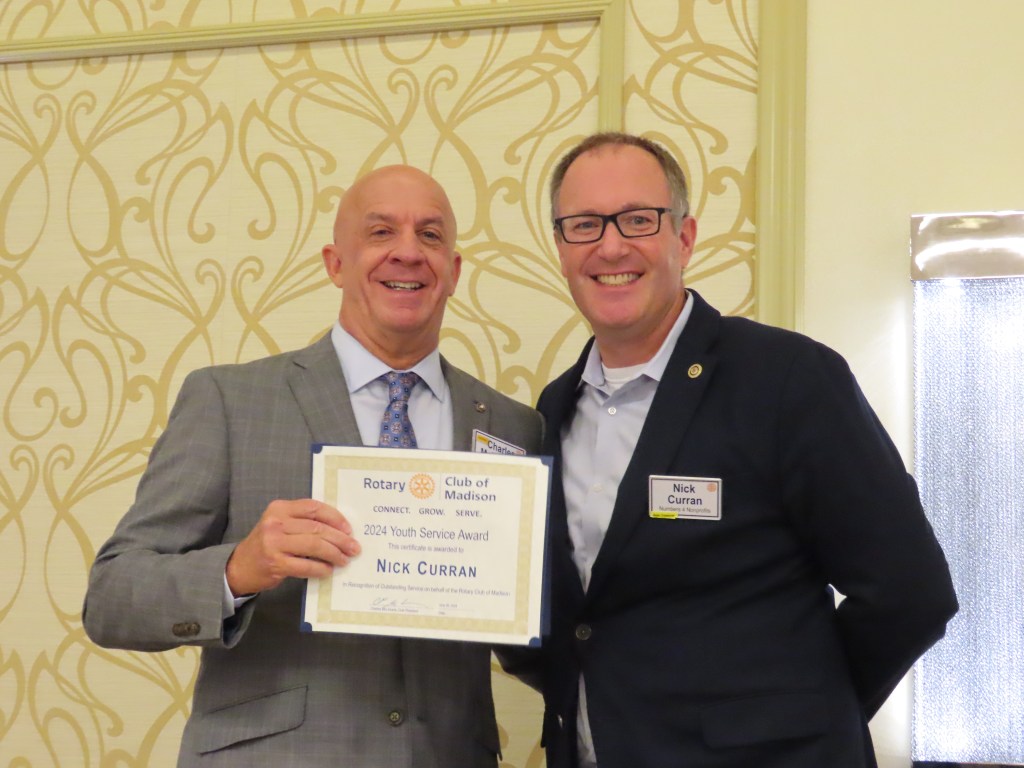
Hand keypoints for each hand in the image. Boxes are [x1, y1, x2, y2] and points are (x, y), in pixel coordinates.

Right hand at [225, 499, 359, 595]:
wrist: (240, 566)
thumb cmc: (267, 544)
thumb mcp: (280, 524)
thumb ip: (303, 522)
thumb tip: (339, 530)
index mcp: (279, 508)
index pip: (313, 507)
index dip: (335, 517)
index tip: (348, 528)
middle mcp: (275, 523)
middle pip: (317, 528)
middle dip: (340, 539)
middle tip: (353, 548)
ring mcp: (274, 543)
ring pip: (314, 545)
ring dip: (334, 553)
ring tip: (344, 559)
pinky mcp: (275, 563)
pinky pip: (306, 565)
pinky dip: (321, 568)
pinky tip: (328, 570)